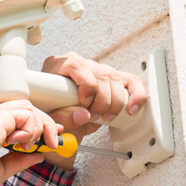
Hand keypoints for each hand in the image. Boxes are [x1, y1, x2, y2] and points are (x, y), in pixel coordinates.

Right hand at [0, 100, 61, 185]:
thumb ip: (18, 161)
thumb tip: (37, 155)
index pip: (18, 120)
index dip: (38, 127)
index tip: (51, 138)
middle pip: (27, 110)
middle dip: (45, 125)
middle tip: (53, 142)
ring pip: (29, 108)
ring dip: (38, 128)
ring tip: (31, 147)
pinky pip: (26, 113)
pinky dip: (30, 129)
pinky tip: (18, 143)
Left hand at [40, 53, 146, 169]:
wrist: (59, 121)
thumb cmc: (52, 114)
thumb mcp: (51, 118)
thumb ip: (62, 116)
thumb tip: (84, 114)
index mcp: (58, 66)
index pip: (76, 65)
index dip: (85, 84)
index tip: (85, 103)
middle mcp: (79, 65)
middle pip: (99, 74)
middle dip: (101, 100)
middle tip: (94, 116)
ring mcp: (97, 70)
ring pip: (115, 78)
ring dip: (114, 102)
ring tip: (105, 117)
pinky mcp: (112, 80)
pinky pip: (130, 81)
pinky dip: (135, 95)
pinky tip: (131, 109)